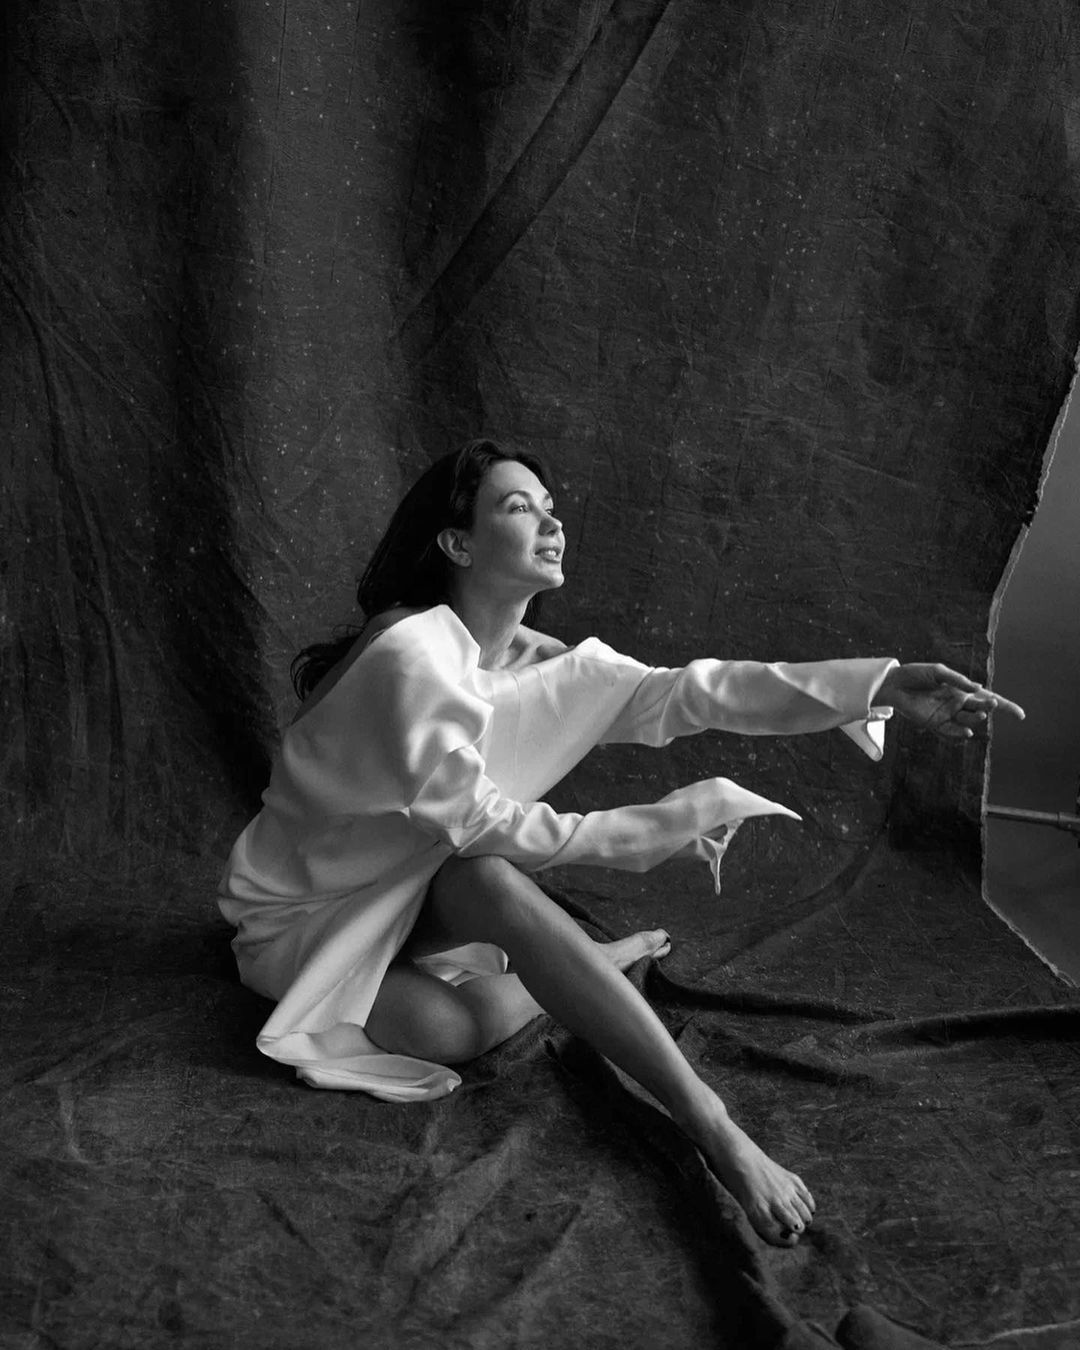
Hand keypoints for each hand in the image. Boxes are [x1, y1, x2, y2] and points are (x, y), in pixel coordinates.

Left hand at [877, 663, 1024, 740]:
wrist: (893, 684)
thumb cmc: (915, 674)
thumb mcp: (937, 671)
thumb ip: (957, 679)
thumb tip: (977, 687)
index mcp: (962, 690)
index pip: (988, 698)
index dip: (1005, 706)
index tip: (1021, 715)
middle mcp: (957, 704)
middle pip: (981, 710)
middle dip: (989, 708)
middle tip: (990, 704)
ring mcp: (947, 715)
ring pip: (968, 721)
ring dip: (976, 719)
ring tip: (980, 713)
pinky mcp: (934, 724)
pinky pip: (950, 732)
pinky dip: (960, 734)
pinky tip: (967, 732)